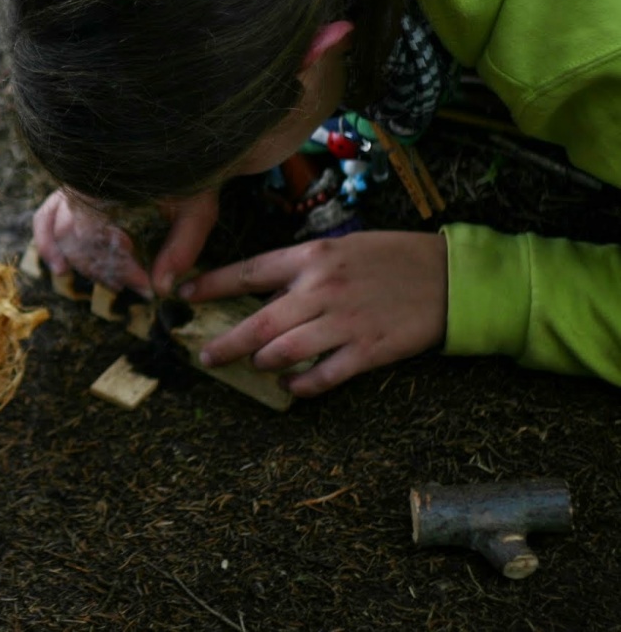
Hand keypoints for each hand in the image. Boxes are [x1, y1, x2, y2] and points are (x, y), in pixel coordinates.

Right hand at [32, 188, 219, 297]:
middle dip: (103, 269)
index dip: (116, 267)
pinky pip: (46, 216)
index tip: (145, 284)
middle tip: (133, 286)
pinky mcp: (74, 189)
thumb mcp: (197, 209)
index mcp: (108, 183)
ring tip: (110, 283)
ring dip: (78, 262)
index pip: (93, 235)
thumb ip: (181, 248)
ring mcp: (74, 184)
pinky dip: (48, 242)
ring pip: (56, 230)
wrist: (180, 138)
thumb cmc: (192, 173)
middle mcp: (82, 181)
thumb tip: (161, 288)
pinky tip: (60, 268)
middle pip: (73, 237)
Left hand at [179, 231, 448, 395]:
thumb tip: (262, 289)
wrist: (450, 277)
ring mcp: (344, 321)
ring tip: (254, 365)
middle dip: (225, 343)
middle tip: (205, 355)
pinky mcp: (368, 350)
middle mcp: (322, 289)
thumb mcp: (341, 248)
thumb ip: (302, 269)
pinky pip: (323, 375)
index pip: (248, 272)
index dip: (211, 285)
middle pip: (258, 322)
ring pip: (283, 351)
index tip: (183, 294)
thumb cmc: (391, 258)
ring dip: (261, 362)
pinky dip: (301, 384)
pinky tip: (290, 386)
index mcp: (312, 257)